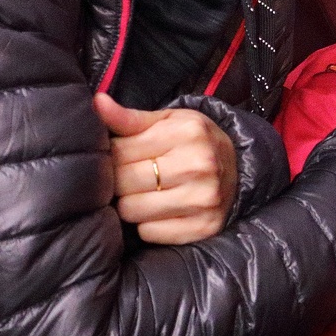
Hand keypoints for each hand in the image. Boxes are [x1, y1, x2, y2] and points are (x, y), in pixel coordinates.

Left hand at [95, 93, 238, 244]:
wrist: (238, 169)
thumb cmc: (193, 141)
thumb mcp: (167, 121)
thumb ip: (129, 117)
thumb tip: (97, 103)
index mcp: (186, 133)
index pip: (120, 151)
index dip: (110, 155)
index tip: (118, 157)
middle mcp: (198, 166)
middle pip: (123, 182)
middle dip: (118, 181)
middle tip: (129, 177)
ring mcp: (203, 200)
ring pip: (131, 210)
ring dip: (130, 204)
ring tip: (143, 193)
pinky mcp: (203, 228)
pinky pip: (149, 233)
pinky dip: (148, 224)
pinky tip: (159, 211)